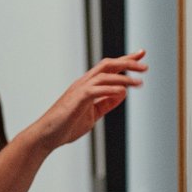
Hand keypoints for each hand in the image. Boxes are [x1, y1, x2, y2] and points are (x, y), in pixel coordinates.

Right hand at [29, 50, 146, 150]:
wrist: (46, 136)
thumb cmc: (66, 126)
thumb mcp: (93, 114)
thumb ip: (107, 103)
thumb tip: (122, 93)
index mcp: (87, 86)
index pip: (109, 68)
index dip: (125, 60)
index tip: (140, 56)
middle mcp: (84, 83)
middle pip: (108, 65)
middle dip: (128, 62)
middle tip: (145, 65)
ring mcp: (79, 89)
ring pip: (105, 75)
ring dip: (124, 77)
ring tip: (140, 82)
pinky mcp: (77, 98)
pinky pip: (97, 90)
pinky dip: (111, 89)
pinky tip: (123, 91)